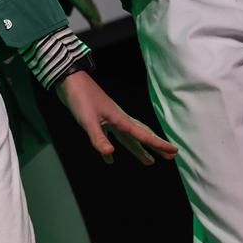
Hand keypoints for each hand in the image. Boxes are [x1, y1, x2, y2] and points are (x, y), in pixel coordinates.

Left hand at [56, 73, 177, 165]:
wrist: (68, 80)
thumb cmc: (80, 98)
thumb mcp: (87, 120)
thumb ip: (98, 138)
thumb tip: (110, 154)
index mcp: (120, 120)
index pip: (143, 135)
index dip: (159, 144)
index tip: (174, 151)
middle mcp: (118, 120)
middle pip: (141, 136)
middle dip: (154, 147)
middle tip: (169, 157)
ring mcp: (109, 119)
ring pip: (128, 138)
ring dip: (137, 150)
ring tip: (148, 161)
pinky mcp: (98, 119)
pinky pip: (109, 137)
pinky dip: (111, 148)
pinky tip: (109, 159)